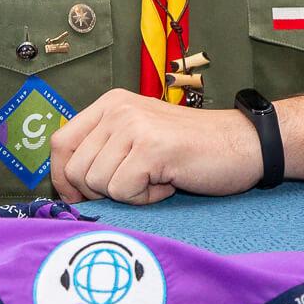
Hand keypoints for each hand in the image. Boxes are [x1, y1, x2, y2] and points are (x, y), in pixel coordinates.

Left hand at [48, 88, 263, 205]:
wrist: (243, 144)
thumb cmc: (191, 149)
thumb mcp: (138, 138)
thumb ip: (103, 150)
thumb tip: (64, 186)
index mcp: (110, 104)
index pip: (60, 143)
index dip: (63, 178)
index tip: (81, 196)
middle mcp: (117, 109)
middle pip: (74, 170)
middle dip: (99, 192)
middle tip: (136, 184)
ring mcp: (133, 126)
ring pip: (97, 184)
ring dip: (128, 194)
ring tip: (156, 178)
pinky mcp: (150, 148)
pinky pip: (123, 192)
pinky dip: (145, 199)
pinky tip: (167, 182)